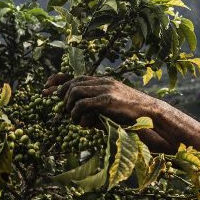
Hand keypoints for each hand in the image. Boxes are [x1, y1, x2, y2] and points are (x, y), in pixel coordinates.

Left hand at [43, 74, 159, 127]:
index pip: (77, 77)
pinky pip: (82, 104)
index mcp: (105, 82)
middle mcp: (104, 82)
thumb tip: (81, 120)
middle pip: (72, 83)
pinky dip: (76, 114)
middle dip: (60, 95)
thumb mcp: (114, 109)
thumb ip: (97, 111)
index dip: (59, 81)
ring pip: (74, 91)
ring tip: (74, 118)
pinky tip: (81, 122)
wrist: (153, 115)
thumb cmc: (135, 115)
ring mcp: (105, 90)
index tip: (46, 89)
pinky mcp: (106, 101)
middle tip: (59, 108)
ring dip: (69, 106)